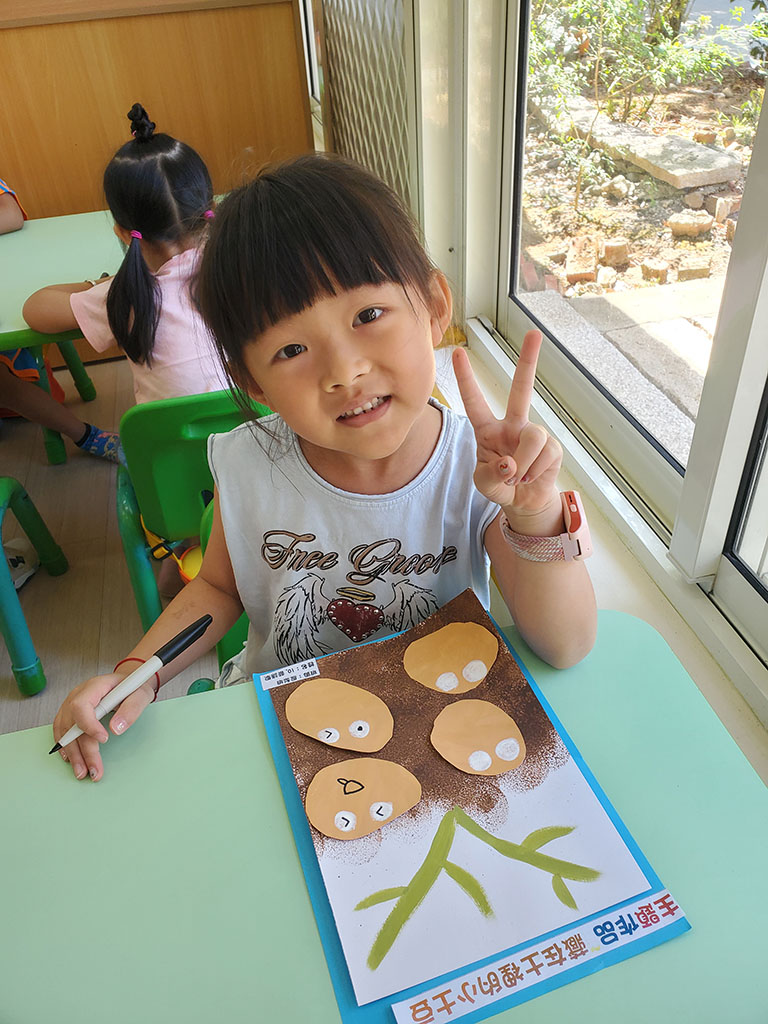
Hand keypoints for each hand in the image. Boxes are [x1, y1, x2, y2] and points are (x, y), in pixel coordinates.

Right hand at [52, 672, 155, 780]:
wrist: (127, 683)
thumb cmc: (132, 687)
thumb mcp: (140, 695)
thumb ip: (131, 709)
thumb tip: (116, 729)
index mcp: (95, 686)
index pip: (81, 706)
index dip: (88, 725)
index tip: (104, 739)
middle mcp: (78, 695)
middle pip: (73, 724)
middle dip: (82, 750)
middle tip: (94, 770)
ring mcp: (70, 704)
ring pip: (64, 731)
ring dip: (72, 754)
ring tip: (82, 772)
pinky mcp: (70, 714)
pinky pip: (61, 731)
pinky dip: (66, 747)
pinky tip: (71, 759)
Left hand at [452, 330, 561, 513]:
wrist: (524, 502)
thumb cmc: (499, 486)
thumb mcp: (484, 484)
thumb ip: (491, 474)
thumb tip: (510, 463)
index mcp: (487, 429)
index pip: (473, 401)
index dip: (465, 378)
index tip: (457, 351)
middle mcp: (511, 425)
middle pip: (521, 389)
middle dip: (528, 361)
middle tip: (534, 333)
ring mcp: (533, 434)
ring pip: (533, 436)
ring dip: (524, 461)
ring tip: (517, 477)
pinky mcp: (552, 448)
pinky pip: (545, 453)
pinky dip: (534, 470)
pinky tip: (530, 478)